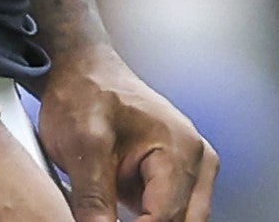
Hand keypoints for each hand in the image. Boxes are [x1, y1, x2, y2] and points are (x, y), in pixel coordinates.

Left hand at [38, 47, 215, 221]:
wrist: (86, 72)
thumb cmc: (87, 94)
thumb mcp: (82, 143)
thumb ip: (93, 196)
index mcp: (180, 148)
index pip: (166, 217)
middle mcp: (196, 160)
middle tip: (105, 221)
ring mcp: (192, 170)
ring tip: (110, 215)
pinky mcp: (178, 178)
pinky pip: (173, 215)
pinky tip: (119, 217)